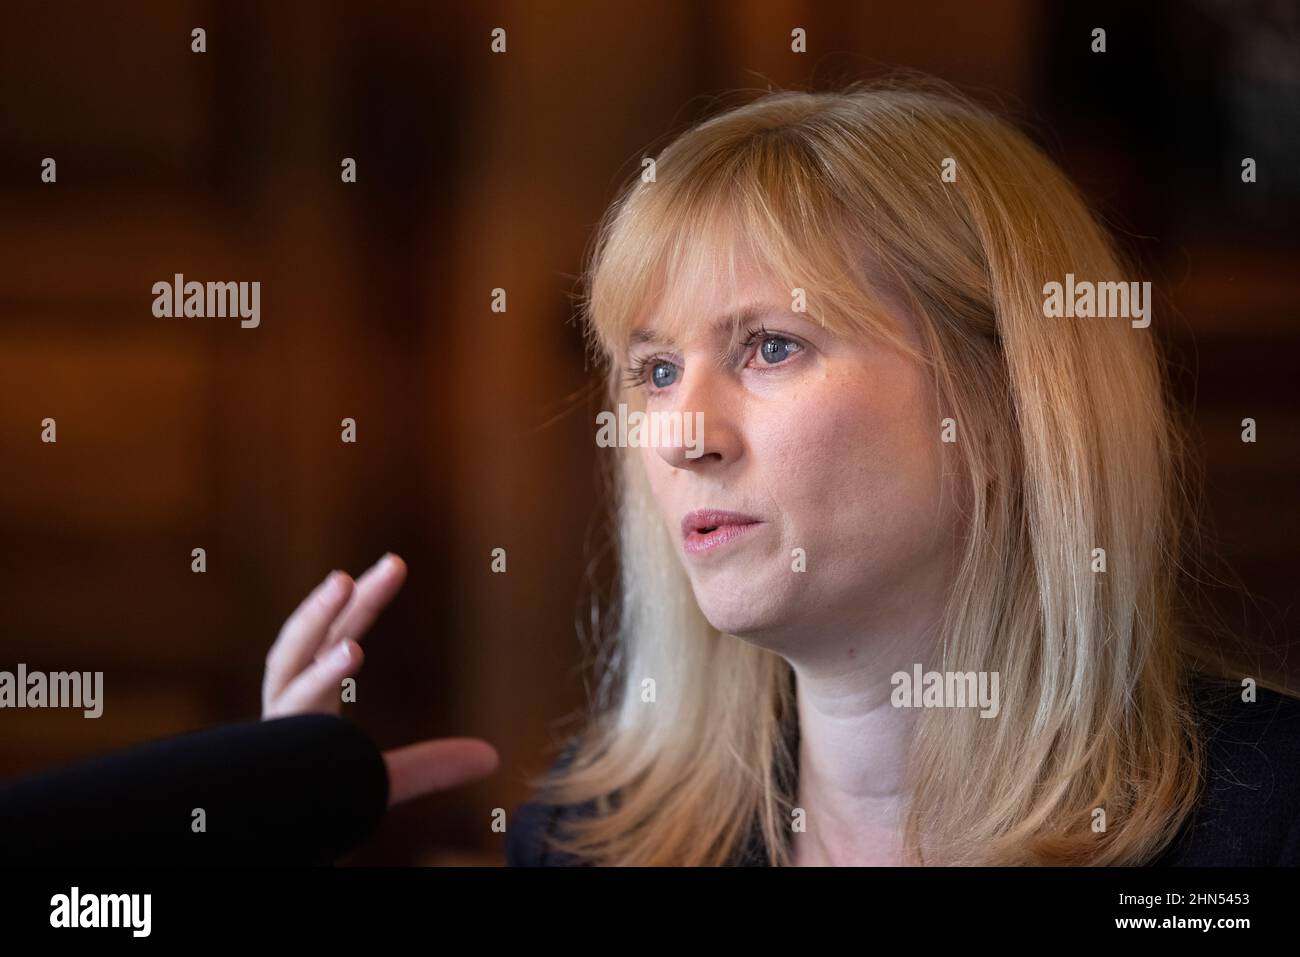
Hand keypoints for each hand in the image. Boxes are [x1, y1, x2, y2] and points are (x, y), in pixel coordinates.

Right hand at [261, 553, 498, 806]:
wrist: (267, 837)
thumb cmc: (310, 809)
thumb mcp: (380, 782)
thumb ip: (428, 766)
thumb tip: (492, 757)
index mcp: (307, 707)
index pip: (335, 640)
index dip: (363, 602)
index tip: (395, 564)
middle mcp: (283, 715)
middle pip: (308, 645)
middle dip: (340, 601)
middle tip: (389, 563)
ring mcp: (269, 738)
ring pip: (290, 673)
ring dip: (317, 622)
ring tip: (346, 584)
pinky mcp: (264, 761)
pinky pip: (288, 716)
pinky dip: (316, 679)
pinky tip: (351, 648)